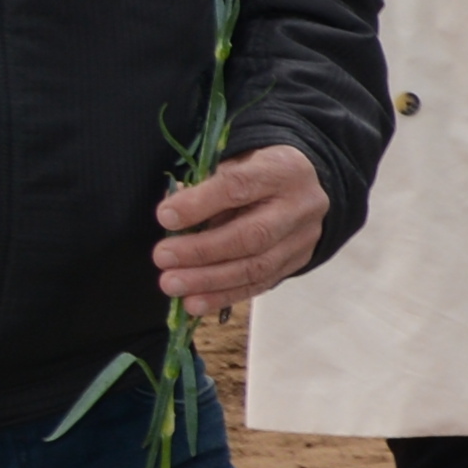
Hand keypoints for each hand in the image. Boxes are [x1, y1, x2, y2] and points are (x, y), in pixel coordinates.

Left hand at [153, 143, 328, 308]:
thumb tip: (170, 218)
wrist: (304, 186)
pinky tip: (194, 303)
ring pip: (257, 267)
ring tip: (172, 284)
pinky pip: (260, 284)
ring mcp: (302, 239)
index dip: (200, 204)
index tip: (165, 217)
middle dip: (202, 250)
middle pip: (253, 235)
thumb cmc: (257, 172)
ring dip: (209, 280)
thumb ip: (205, 187)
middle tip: (162, 258)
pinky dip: (223, 296)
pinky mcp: (297, 263)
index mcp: (281, 170)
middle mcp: (299, 206)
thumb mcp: (234, 164)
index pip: (239, 187)